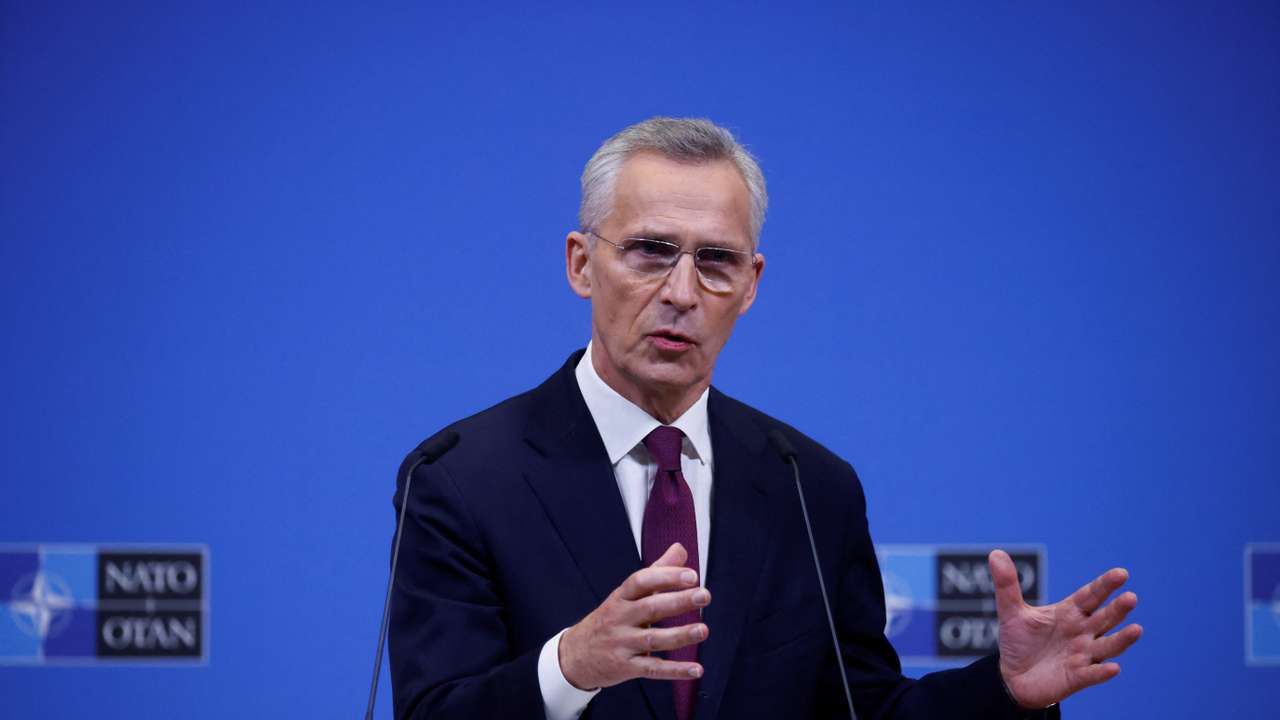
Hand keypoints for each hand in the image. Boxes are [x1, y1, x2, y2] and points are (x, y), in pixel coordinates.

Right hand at [559, 542, 710, 689]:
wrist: (575, 655)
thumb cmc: (609, 620)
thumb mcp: (626, 594)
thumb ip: (657, 572)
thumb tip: (680, 549)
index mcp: (621, 597)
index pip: (641, 581)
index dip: (666, 576)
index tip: (691, 575)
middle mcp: (620, 618)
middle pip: (650, 608)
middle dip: (678, 601)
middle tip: (703, 595)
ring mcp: (622, 644)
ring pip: (653, 639)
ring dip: (680, 635)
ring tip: (703, 630)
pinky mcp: (626, 667)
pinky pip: (653, 669)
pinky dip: (675, 670)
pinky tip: (696, 669)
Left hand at [990, 549, 1142, 708]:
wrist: (1013, 676)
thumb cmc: (1020, 641)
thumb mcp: (1011, 612)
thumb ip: (1007, 584)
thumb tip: (995, 553)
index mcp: (1069, 613)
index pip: (1091, 596)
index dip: (1105, 586)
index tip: (1121, 573)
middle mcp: (1081, 633)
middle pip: (1104, 619)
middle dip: (1117, 609)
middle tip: (1131, 597)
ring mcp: (1082, 655)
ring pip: (1107, 646)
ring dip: (1121, 639)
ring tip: (1136, 629)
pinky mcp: (1076, 677)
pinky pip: (1092, 675)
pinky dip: (1102, 672)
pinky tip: (1113, 668)